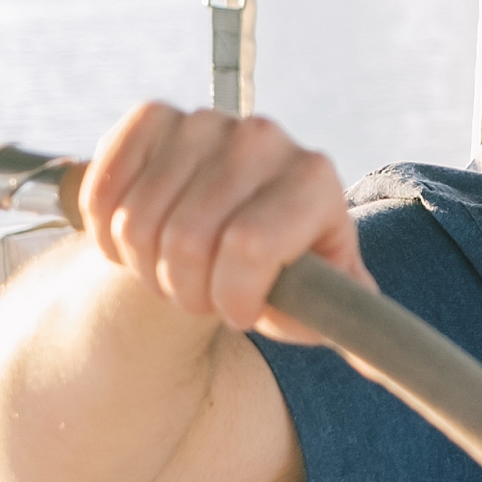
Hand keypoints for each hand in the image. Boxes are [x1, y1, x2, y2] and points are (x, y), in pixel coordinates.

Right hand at [79, 102, 370, 344]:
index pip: (251, 246)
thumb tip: (374, 364)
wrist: (232, 228)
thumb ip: (343, 323)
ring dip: (144, 267)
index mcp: (315, 180)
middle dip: (186, 291)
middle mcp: (264, 139)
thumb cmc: (280, 272)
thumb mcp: (318, 300)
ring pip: (140, 220)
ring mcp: (206, 122)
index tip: (238, 315)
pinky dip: (107, 231)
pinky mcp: (154, 117)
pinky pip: (106, 187)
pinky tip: (132, 242)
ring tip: (171, 274)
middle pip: (189, 239)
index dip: (232, 297)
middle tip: (199, 299)